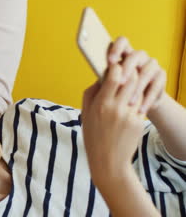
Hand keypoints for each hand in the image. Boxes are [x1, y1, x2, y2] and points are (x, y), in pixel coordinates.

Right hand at [82, 63, 144, 182]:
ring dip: (135, 85)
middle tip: (125, 71)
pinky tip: (130, 103)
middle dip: (129, 72)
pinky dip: (137, 99)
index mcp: (101, 104)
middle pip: (131, 79)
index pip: (114, 75)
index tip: (113, 66)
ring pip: (138, 90)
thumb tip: (101, 75)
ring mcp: (130, 115)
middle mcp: (117, 108)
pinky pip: (140, 104)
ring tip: (128, 86)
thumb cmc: (93, 135)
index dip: (115, 67)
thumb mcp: (85, 113)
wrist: (107, 160)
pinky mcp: (139, 122)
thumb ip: (92, 92)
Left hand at [108, 37, 165, 114]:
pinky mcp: (161, 76)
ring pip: (146, 72)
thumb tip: (98, 78)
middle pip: (134, 56)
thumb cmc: (118, 91)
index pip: (122, 41)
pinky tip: (141, 110)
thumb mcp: (110, 84)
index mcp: (123, 53)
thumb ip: (106, 77)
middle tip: (120, 83)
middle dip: (126, 69)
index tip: (109, 61)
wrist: (137, 103)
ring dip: (137, 88)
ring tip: (129, 103)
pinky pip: (156, 85)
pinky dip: (147, 99)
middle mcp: (138, 56)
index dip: (116, 48)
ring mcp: (151, 65)